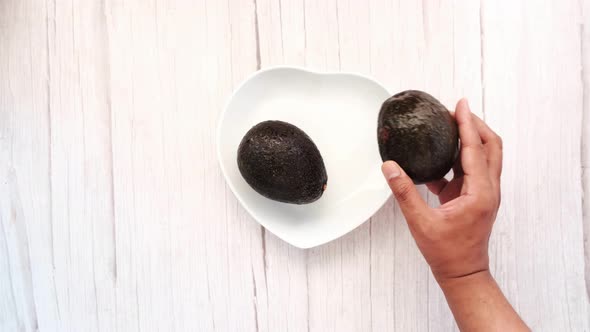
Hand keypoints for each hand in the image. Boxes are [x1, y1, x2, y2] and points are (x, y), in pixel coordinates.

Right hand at [381, 98, 502, 281]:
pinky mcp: (475, 198)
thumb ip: (404, 192)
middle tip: (455, 111)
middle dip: (474, 125)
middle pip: (490, 146)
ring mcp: (483, 194)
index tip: (459, 105)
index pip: (475, 149)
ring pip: (483, 157)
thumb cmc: (447, 252)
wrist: (462, 273)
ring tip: (448, 126)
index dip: (467, 124)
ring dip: (469, 139)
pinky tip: (437, 157)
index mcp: (479, 192)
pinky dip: (457, 159)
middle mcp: (487, 189)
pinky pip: (469, 171)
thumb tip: (389, 167)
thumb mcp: (420, 222)